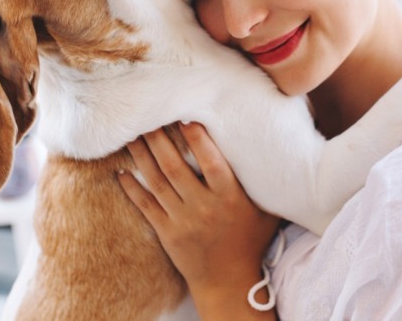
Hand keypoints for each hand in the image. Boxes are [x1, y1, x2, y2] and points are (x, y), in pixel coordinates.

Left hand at [118, 122, 279, 317]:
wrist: (229, 283)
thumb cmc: (250, 241)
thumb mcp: (267, 213)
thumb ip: (268, 185)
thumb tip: (280, 152)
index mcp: (230, 198)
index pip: (212, 163)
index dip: (198, 140)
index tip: (186, 117)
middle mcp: (204, 208)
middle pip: (176, 168)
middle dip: (159, 141)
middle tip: (147, 117)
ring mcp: (183, 221)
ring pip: (157, 183)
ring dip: (142, 157)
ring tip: (131, 135)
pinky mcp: (167, 233)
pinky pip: (146, 207)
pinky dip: (132, 189)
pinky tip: (121, 173)